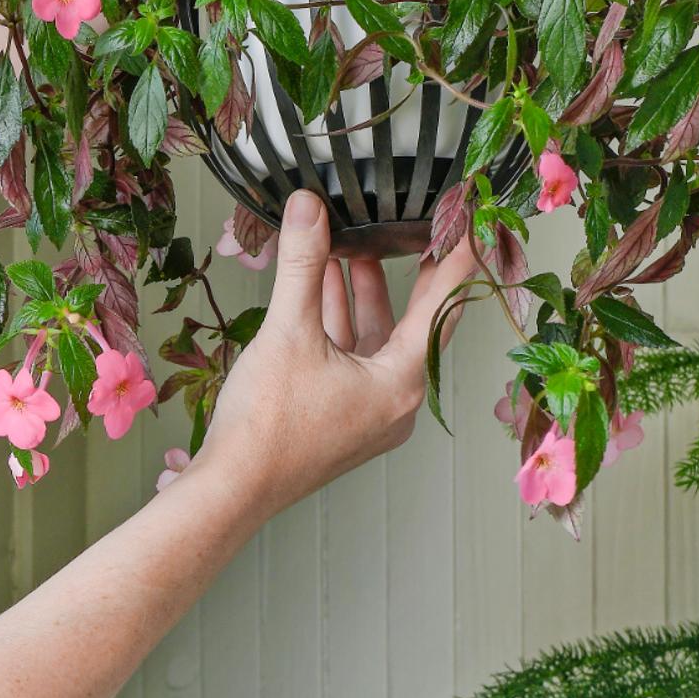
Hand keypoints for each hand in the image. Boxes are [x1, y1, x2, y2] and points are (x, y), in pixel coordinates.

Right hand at [194, 189, 477, 522]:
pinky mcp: (342, 419)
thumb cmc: (267, 430)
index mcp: (400, 382)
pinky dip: (340, 326)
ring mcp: (369, 414)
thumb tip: (307, 209)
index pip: (443, 304)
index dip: (456, 256)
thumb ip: (302, 264)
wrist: (232, 488)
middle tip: (418, 230)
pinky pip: (353, 361)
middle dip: (406, 274)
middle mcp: (395, 402)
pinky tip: (318, 294)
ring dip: (361, 298)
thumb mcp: (288, 331)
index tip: (467, 221)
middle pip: (415, 323)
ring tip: (349, 251)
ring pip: (377, 341)